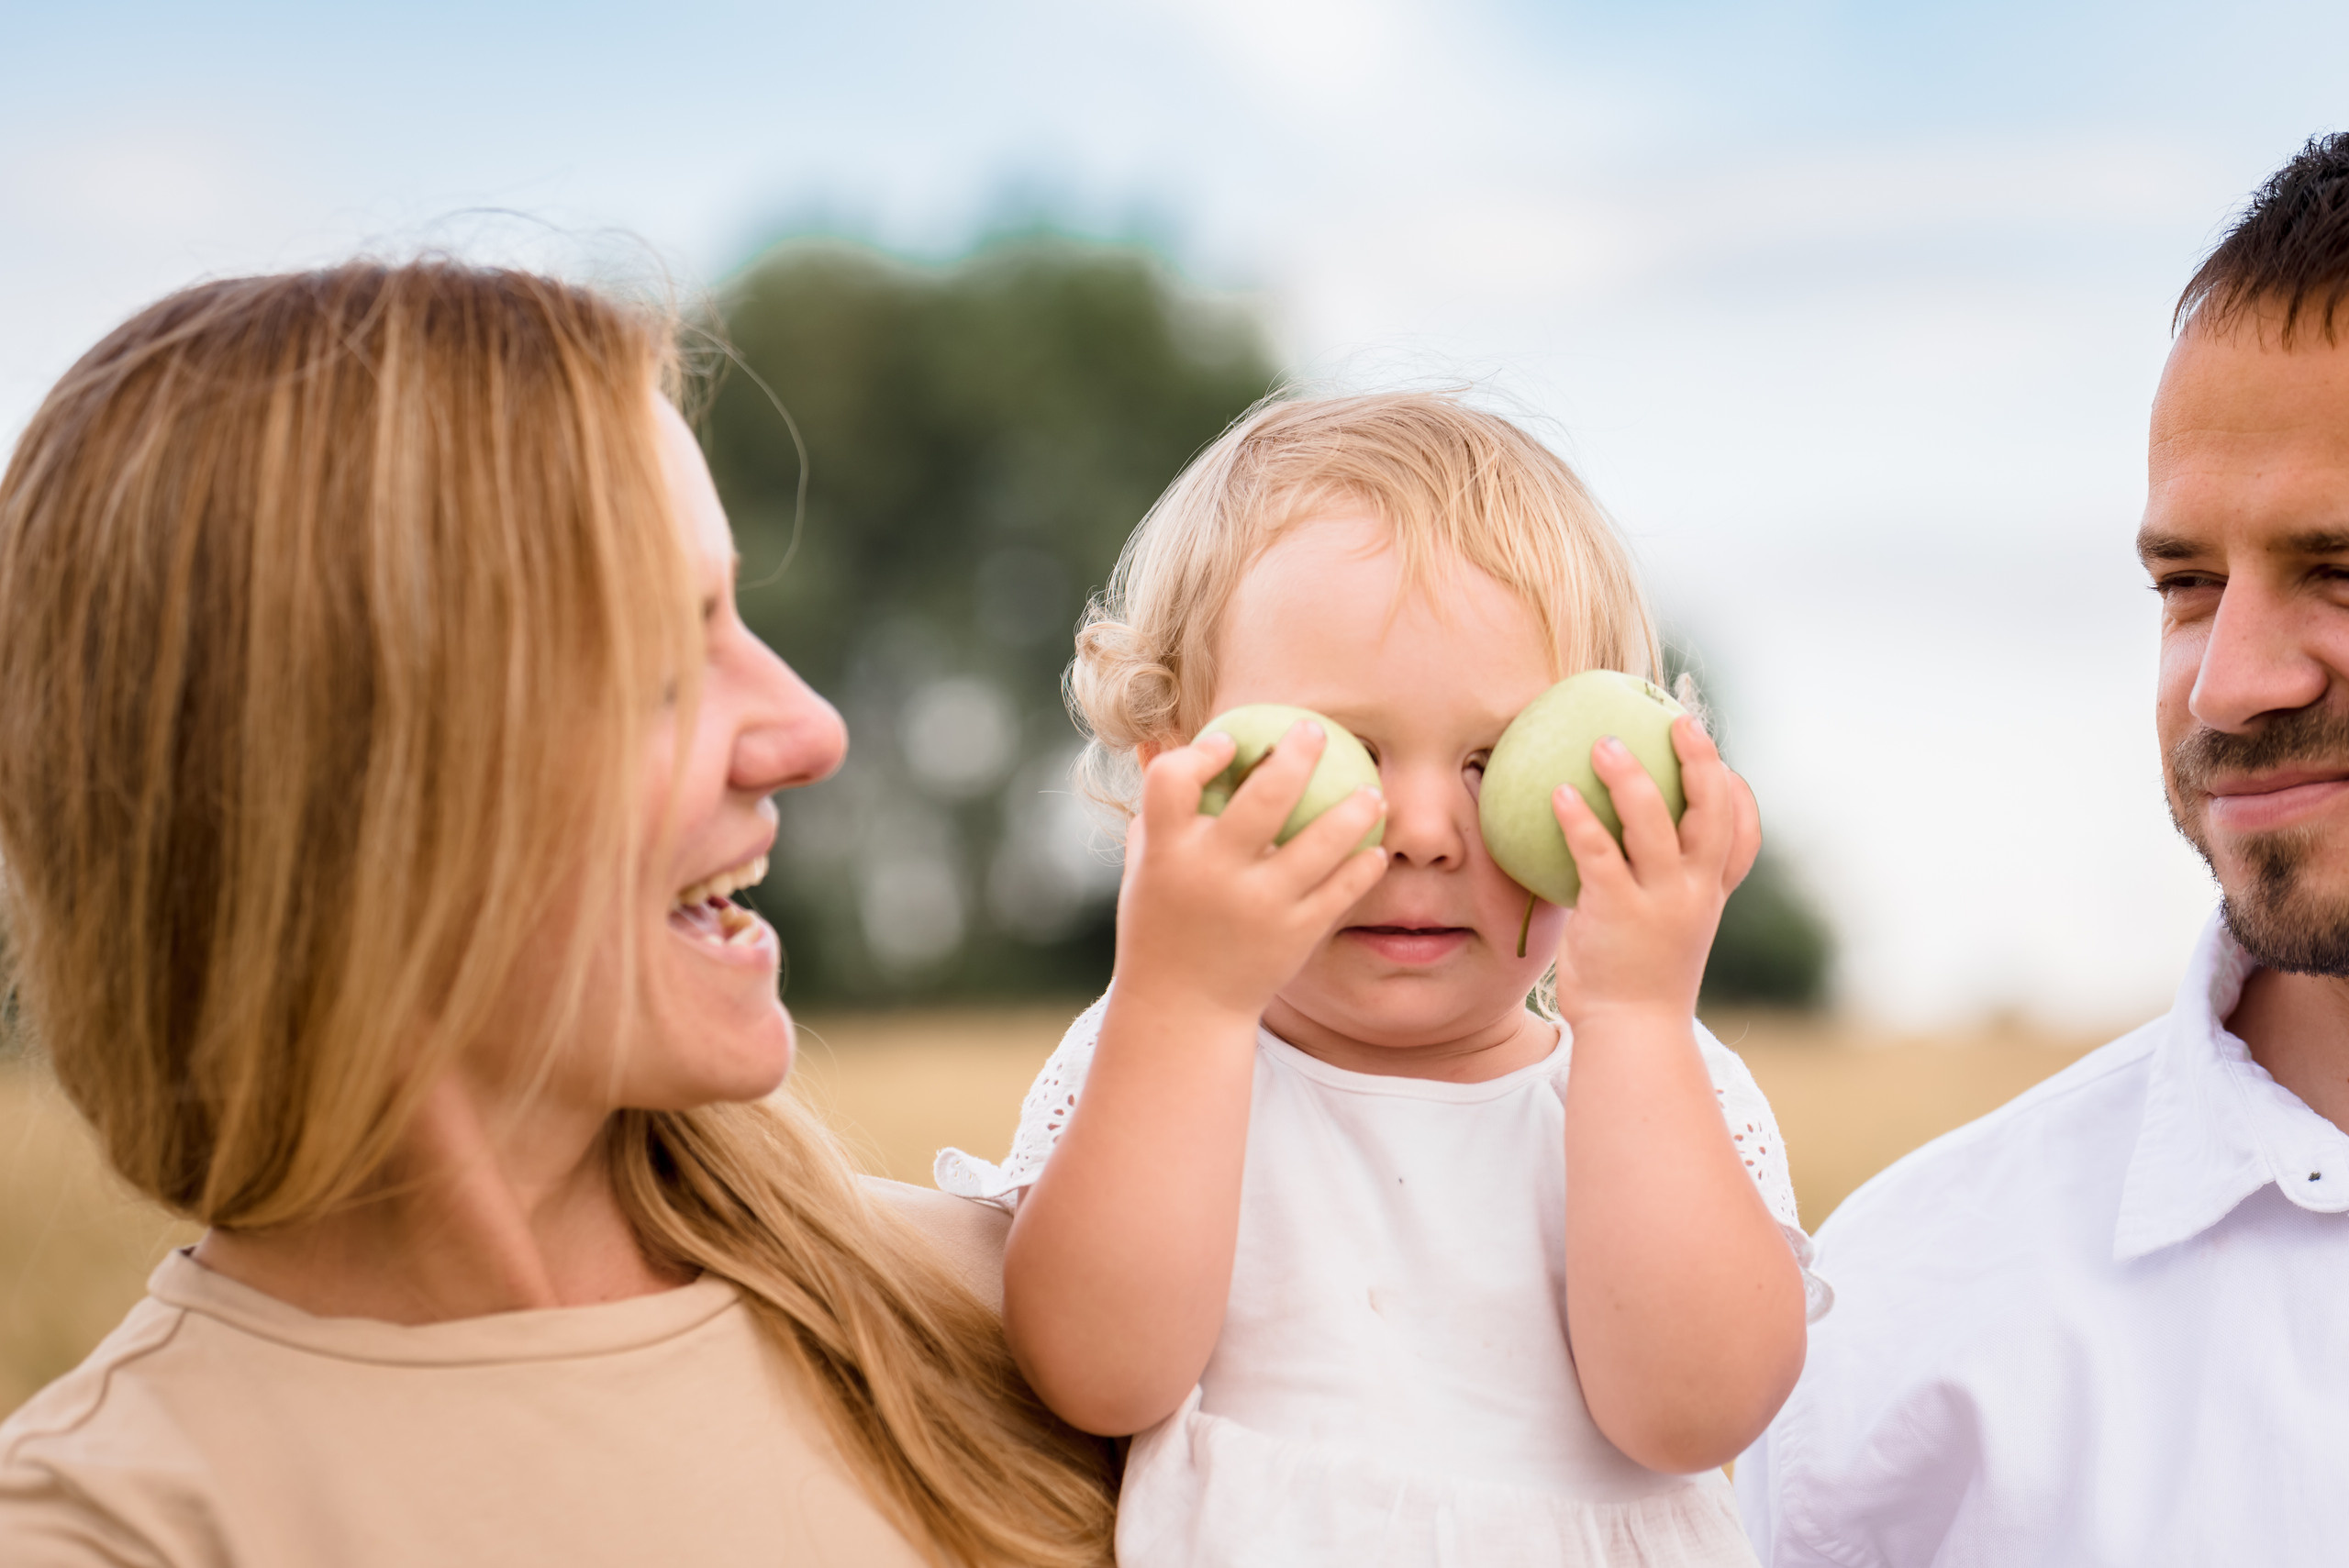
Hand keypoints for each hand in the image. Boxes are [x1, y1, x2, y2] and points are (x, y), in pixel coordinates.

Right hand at [1116, 720, 1388, 1021]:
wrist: (1182, 1008)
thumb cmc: (1161, 923)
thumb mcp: (1143, 864)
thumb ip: (1156, 808)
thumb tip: (1164, 740)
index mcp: (1166, 852)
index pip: (1173, 779)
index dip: (1201, 752)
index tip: (1230, 741)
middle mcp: (1213, 874)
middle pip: (1265, 796)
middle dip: (1298, 753)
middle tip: (1316, 732)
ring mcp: (1258, 906)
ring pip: (1322, 842)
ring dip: (1355, 808)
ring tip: (1370, 791)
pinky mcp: (1295, 936)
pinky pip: (1342, 890)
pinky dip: (1364, 866)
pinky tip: (1375, 849)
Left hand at [1548, 716, 1759, 1025]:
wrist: (1632, 1034)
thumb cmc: (1634, 978)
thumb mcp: (1660, 929)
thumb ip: (1649, 887)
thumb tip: (1612, 844)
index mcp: (1709, 893)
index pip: (1743, 835)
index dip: (1740, 794)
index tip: (1723, 764)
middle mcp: (1694, 891)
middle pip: (1713, 811)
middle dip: (1700, 760)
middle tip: (1677, 721)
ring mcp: (1660, 901)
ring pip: (1656, 823)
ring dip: (1630, 777)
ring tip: (1602, 743)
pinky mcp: (1618, 912)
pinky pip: (1598, 854)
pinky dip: (1580, 820)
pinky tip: (1557, 793)